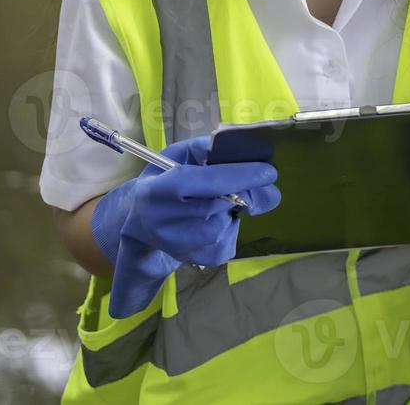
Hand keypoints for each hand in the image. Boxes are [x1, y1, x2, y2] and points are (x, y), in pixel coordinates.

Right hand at [91, 135, 280, 316]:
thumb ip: (208, 150)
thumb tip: (244, 151)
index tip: (269, 172)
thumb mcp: (179, 155)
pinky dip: (231, 231)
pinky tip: (217, 221)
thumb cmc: (165, 178)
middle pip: (218, 206)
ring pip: (224, 227)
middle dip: (246, 192)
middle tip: (261, 180)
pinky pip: (226, 246)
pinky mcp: (189, 260)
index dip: (238, 176)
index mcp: (157, 190)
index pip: (203, 182)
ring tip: (220, 202)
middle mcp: (161, 221)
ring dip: (233, 211)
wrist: (140, 220)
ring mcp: (175, 245)